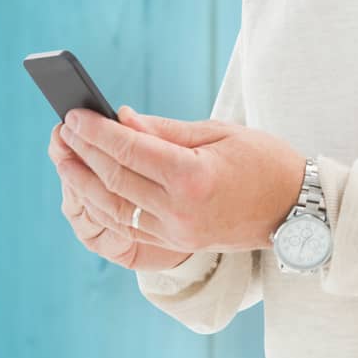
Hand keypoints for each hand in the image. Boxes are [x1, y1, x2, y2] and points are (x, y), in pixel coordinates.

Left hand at [53, 104, 307, 254]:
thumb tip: (120, 120)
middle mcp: (181, 210)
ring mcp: (178, 232)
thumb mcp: (217, 132)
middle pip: (115, 180)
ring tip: (64, 158)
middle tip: (61, 131)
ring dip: (82, 183)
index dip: (96, 132)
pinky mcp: (178, 242)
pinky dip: (103, 206)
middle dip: (82, 154)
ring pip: (114, 208)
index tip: (72, 115)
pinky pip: (128, 226)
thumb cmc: (263, 160)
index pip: (129, 150)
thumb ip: (164, 130)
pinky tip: (88, 187)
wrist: (296, 209)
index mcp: (193, 177)